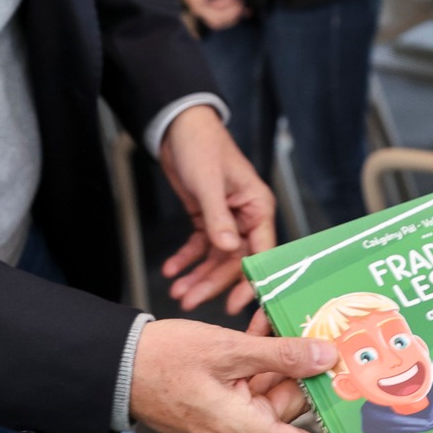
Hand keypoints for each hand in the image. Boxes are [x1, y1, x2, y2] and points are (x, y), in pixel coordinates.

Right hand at [129, 317, 338, 432]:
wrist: (117, 365)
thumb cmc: (165, 360)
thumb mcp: (229, 349)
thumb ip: (281, 354)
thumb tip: (325, 359)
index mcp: (245, 431)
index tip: (360, 409)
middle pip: (291, 408)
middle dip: (301, 369)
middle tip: (312, 330)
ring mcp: (227, 426)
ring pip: (271, 392)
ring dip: (277, 359)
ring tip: (273, 321)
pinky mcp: (217, 413)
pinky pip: (250, 389)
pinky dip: (256, 363)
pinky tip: (258, 330)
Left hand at [159, 106, 276, 313]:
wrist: (178, 127)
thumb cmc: (201, 145)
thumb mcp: (208, 182)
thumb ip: (217, 217)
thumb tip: (228, 249)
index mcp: (257, 207)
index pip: (260, 252)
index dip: (250, 281)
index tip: (235, 305)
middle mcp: (245, 217)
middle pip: (234, 261)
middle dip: (212, 283)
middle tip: (190, 302)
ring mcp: (226, 219)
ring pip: (216, 258)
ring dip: (197, 276)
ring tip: (177, 292)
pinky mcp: (206, 218)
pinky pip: (199, 246)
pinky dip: (186, 259)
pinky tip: (172, 270)